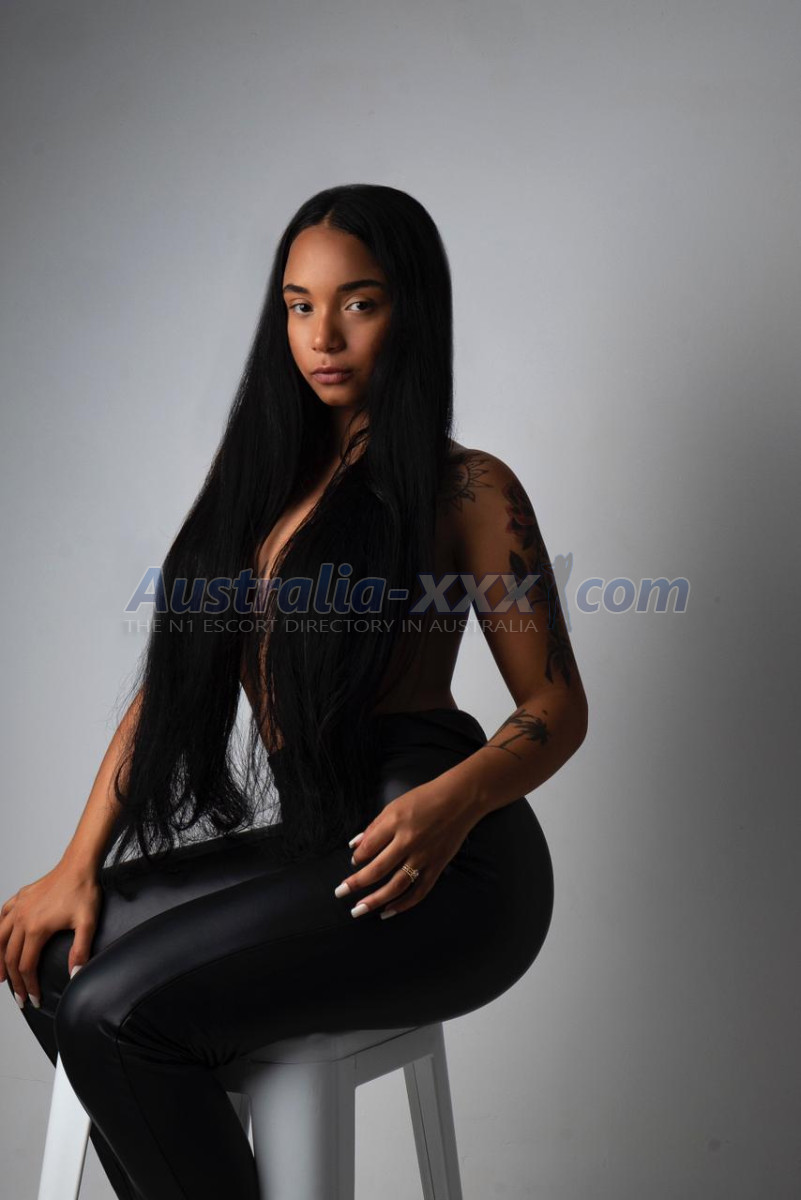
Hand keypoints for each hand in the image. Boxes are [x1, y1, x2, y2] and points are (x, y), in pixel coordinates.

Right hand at [0, 861, 101, 1009]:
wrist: (79, 865)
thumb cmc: (84, 891)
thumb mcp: (88, 923)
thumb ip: (80, 951)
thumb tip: (74, 974)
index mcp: (36, 928)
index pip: (27, 966)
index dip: (29, 986)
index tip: (34, 999)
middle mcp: (21, 918)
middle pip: (10, 958)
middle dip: (15, 981)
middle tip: (19, 997)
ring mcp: (18, 907)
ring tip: (0, 976)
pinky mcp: (20, 897)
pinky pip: (2, 915)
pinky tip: (0, 939)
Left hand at [333, 781, 475, 918]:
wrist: (460, 799)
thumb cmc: (425, 799)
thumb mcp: (395, 805)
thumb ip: (374, 827)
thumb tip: (355, 846)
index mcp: (395, 822)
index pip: (368, 847)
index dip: (357, 858)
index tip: (353, 863)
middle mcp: (409, 841)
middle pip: (377, 869)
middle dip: (356, 884)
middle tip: (340, 893)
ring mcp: (424, 856)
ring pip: (397, 885)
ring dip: (376, 900)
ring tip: (359, 910)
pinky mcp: (438, 866)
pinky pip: (420, 890)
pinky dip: (404, 904)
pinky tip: (389, 911)